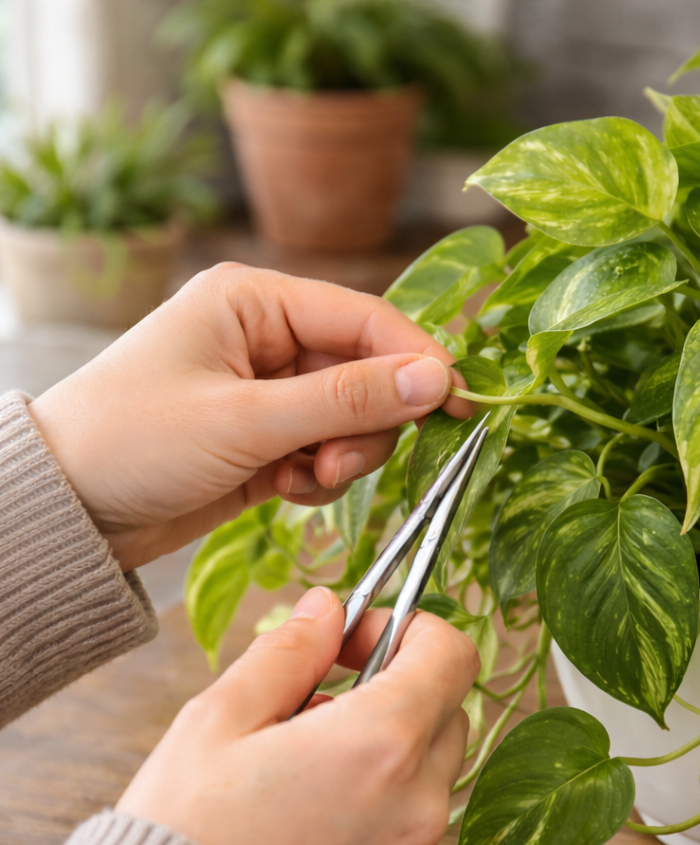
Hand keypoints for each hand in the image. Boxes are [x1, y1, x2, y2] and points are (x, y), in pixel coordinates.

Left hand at [27, 263, 471, 570]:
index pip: (365, 319)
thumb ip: (346, 400)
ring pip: (353, 417)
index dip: (416, 361)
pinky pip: (327, 450)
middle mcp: (267, 337)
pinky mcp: (267, 437)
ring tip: (301, 480)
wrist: (67, 512)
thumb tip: (437, 379)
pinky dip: (318, 477)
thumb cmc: (134, 443)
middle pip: (366, 372)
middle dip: (366, 424)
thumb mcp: (246, 421)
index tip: (457, 406)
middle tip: (339, 463)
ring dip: (344, 456)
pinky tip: (281, 490)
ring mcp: (268, 390)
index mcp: (255, 301)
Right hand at [117, 586, 478, 844]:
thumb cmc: (183, 836)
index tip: (355, 640)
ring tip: (304, 763)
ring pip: (431, 770)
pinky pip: (412, 826)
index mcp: (380, 744)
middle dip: (395, 687)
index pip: (450, 654)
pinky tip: (312, 814)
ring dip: (387, 747)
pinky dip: (381, 802)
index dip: (409, 628)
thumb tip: (327, 608)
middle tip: (319, 698)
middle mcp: (416, 803)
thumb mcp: (220, 717)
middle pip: (446, 710)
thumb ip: (289, 650)